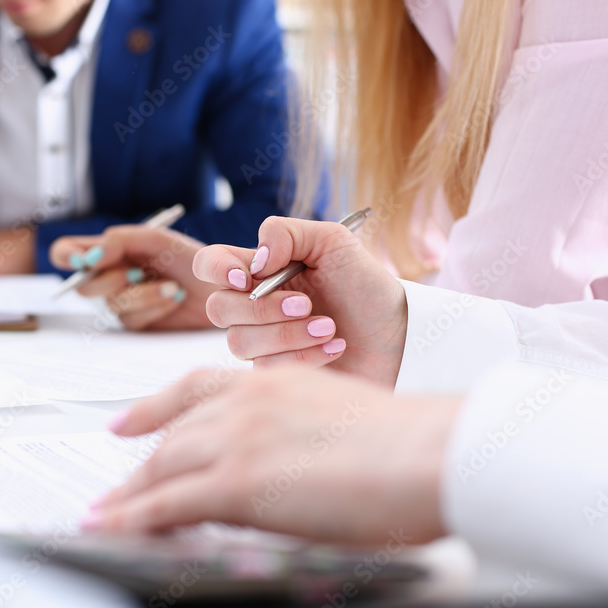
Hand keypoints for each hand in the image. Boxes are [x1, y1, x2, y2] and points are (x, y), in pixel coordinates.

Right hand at [49, 226, 215, 329]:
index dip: (66, 256)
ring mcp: (122, 301)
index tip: (84, 261)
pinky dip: (154, 306)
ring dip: (142, 294)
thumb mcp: (155, 239)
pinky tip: (174, 297)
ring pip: (110, 304)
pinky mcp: (137, 323)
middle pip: (84, 285)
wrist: (222, 285)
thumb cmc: (189, 257)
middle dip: (112, 280)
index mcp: (109, 250)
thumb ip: (118, 241)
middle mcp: (110, 276)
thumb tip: (87, 259)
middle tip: (138, 272)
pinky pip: (131, 319)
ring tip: (172, 286)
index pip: (67, 252)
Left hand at [86, 367, 460, 544]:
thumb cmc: (411, 445)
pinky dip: (130, 518)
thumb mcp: (341, 422)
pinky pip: (165, 505)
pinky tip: (110, 528)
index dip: (155, 406)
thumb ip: (299, 435)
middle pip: (174, 434)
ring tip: (106, 515)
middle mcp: (247, 403)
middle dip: (141, 464)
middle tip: (118, 487)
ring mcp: (238, 440)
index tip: (129, 419)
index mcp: (275, 383)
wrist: (430, 453)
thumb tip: (286, 466)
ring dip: (128, 496)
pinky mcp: (235, 483)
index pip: (197, 389)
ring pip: (162, 467)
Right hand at [194, 217, 407, 386]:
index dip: (215, 269)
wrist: (398, 334)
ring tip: (330, 328)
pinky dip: (304, 356)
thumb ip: (285, 233)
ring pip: (240, 343)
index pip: (209, 264)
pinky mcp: (275, 373)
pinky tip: (334, 348)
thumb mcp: (333, 242)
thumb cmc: (366, 286)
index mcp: (259, 269)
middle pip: (218, 309)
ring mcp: (261, 342)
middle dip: (263, 309)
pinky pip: (266, 369)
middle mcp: (252, 305)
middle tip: (308, 305)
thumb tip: (252, 261)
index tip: (245, 276)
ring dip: (288, 334)